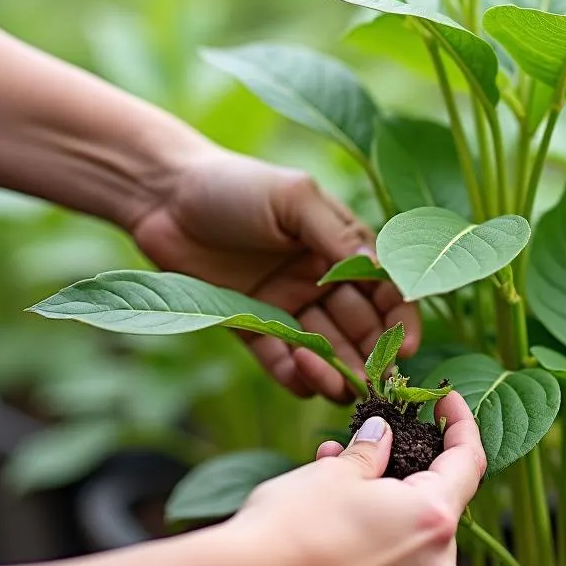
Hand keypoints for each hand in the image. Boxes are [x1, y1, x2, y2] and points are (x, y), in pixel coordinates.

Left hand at [130, 145, 418, 401]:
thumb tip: (381, 273)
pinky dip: (295, 376)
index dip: (399, 319)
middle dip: (371, 355)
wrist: (163, 196)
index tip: (403, 348)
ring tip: (332, 379)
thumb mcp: (295, 198)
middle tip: (372, 380)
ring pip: (326, 350)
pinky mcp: (252, 327)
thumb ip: (338, 236)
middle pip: (360, 328)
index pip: (385, 289)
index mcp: (340, 247)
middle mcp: (320, 280)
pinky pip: (280, 361)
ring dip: (336, 370)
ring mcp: (287, 306)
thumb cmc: (235, 185)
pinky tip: (302, 380)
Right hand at [221, 393, 484, 565]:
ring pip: (414, 565)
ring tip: (338, 520)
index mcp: (433, 519)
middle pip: (437, 520)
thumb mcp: (332, 472)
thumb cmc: (288, 524)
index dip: (461, 426)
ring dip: (388, 539)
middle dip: (406, 493)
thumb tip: (384, 435)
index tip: (448, 402)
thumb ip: (371, 452)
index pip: (468, 463)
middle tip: (364, 473)